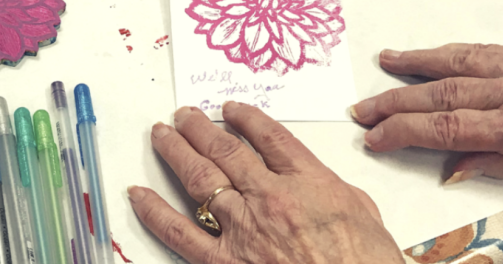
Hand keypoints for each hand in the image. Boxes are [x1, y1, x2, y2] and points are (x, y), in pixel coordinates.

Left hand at [129, 103, 403, 263]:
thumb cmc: (365, 263)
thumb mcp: (363, 213)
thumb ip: (329, 188)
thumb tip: (311, 179)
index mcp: (306, 181)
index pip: (268, 137)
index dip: (246, 118)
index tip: (230, 109)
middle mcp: (269, 197)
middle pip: (226, 150)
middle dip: (200, 127)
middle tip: (185, 115)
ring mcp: (243, 228)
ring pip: (200, 178)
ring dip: (176, 151)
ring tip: (162, 134)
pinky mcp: (224, 261)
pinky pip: (179, 233)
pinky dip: (154, 212)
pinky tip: (137, 194)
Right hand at [352, 43, 502, 184]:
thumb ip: (500, 168)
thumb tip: (453, 169)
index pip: (441, 128)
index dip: (400, 132)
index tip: (374, 137)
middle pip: (439, 94)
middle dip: (394, 101)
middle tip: (363, 108)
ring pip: (457, 61)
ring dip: (417, 64)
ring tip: (387, 62)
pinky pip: (485, 49)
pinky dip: (452, 51)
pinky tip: (436, 53)